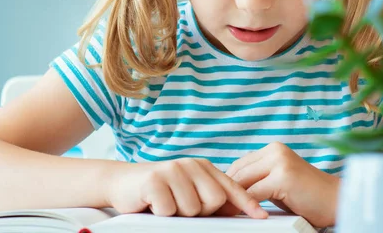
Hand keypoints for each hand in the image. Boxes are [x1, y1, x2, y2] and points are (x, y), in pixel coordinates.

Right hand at [105, 158, 268, 218]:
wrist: (121, 182)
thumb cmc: (158, 191)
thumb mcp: (187, 191)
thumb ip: (210, 198)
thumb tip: (237, 212)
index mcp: (201, 167)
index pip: (230, 187)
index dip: (246, 203)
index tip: (261, 216)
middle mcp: (190, 165)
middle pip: (215, 200)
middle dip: (201, 212)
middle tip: (181, 206)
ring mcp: (172, 171)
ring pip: (193, 209)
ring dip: (179, 214)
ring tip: (165, 204)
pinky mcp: (155, 181)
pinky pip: (170, 211)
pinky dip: (162, 214)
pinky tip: (153, 204)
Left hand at [226, 142, 339, 227]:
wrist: (338, 202)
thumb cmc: (307, 197)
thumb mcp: (278, 181)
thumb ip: (258, 179)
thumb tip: (229, 188)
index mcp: (273, 149)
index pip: (239, 164)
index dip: (228, 183)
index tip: (220, 200)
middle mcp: (275, 151)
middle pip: (238, 171)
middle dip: (228, 191)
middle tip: (219, 209)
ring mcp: (279, 162)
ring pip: (243, 181)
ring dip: (234, 199)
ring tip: (227, 213)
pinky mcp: (283, 177)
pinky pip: (254, 194)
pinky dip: (246, 206)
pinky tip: (245, 214)